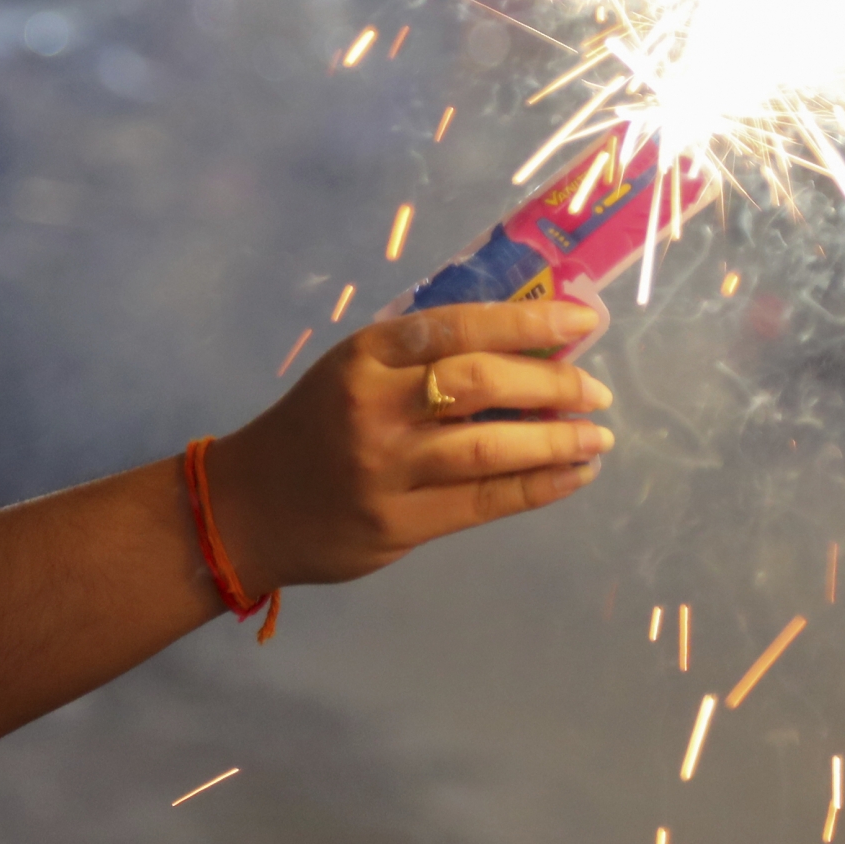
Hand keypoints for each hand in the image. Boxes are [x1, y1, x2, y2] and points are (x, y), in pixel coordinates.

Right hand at [202, 298, 612, 592]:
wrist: (248, 507)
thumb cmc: (315, 427)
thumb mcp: (354, 371)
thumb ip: (424, 357)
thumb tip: (530, 342)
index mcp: (365, 355)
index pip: (460, 325)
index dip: (530, 319)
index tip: (584, 319)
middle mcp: (374, 406)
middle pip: (482, 382)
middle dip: (553, 382)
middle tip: (596, 391)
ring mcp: (385, 469)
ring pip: (491, 446)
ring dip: (557, 439)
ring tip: (597, 437)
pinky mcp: (397, 524)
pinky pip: (484, 502)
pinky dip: (538, 486)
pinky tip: (573, 475)